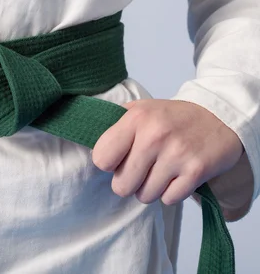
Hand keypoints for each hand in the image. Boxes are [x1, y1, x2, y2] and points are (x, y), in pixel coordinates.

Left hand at [92, 99, 243, 205]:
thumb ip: (114, 125)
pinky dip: (171, 193)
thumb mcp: (140, 109)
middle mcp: (153, 135)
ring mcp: (176, 154)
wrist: (219, 116)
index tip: (120, 159)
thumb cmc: (172, 117)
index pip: (101, 159)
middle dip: (129, 182)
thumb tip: (89, 142)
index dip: (109, 164)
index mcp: (135, 118)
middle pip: (121, 185)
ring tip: (160, 171)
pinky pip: (169, 199)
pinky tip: (176, 176)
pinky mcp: (196, 171)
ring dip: (150, 188)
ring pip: (145, 195)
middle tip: (141, 170)